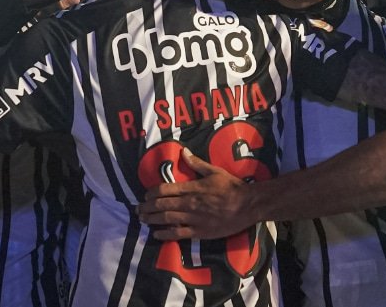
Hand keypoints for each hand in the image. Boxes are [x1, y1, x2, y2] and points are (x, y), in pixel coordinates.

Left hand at [138, 149, 254, 240]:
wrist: (247, 205)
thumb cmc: (232, 187)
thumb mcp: (215, 171)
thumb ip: (197, 163)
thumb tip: (183, 152)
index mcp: (192, 188)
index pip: (165, 189)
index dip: (152, 193)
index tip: (145, 195)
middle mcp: (190, 203)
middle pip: (162, 205)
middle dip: (147, 207)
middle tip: (138, 209)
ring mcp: (194, 219)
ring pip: (167, 219)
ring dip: (152, 219)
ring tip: (142, 219)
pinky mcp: (200, 232)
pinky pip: (178, 234)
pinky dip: (165, 234)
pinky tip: (156, 234)